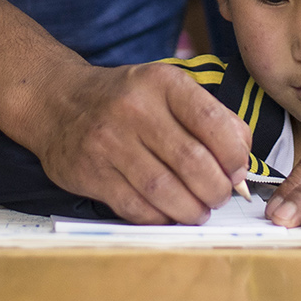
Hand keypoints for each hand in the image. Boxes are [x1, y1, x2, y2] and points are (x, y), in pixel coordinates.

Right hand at [25, 60, 251, 224]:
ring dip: (191, 210)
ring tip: (198, 211)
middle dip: (216, 190)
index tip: (237, 172)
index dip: (235, 156)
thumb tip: (242, 166)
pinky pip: (135, 207)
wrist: (58, 101)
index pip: (214, 123)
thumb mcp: (168, 88)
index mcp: (163, 82)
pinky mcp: (89, 171)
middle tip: (219, 196)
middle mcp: (135, 109)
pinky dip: (160, 217)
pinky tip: (169, 214)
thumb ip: (210, 118)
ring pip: (164, 190)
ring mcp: (108, 141)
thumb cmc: (127, 99)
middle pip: (192, 163)